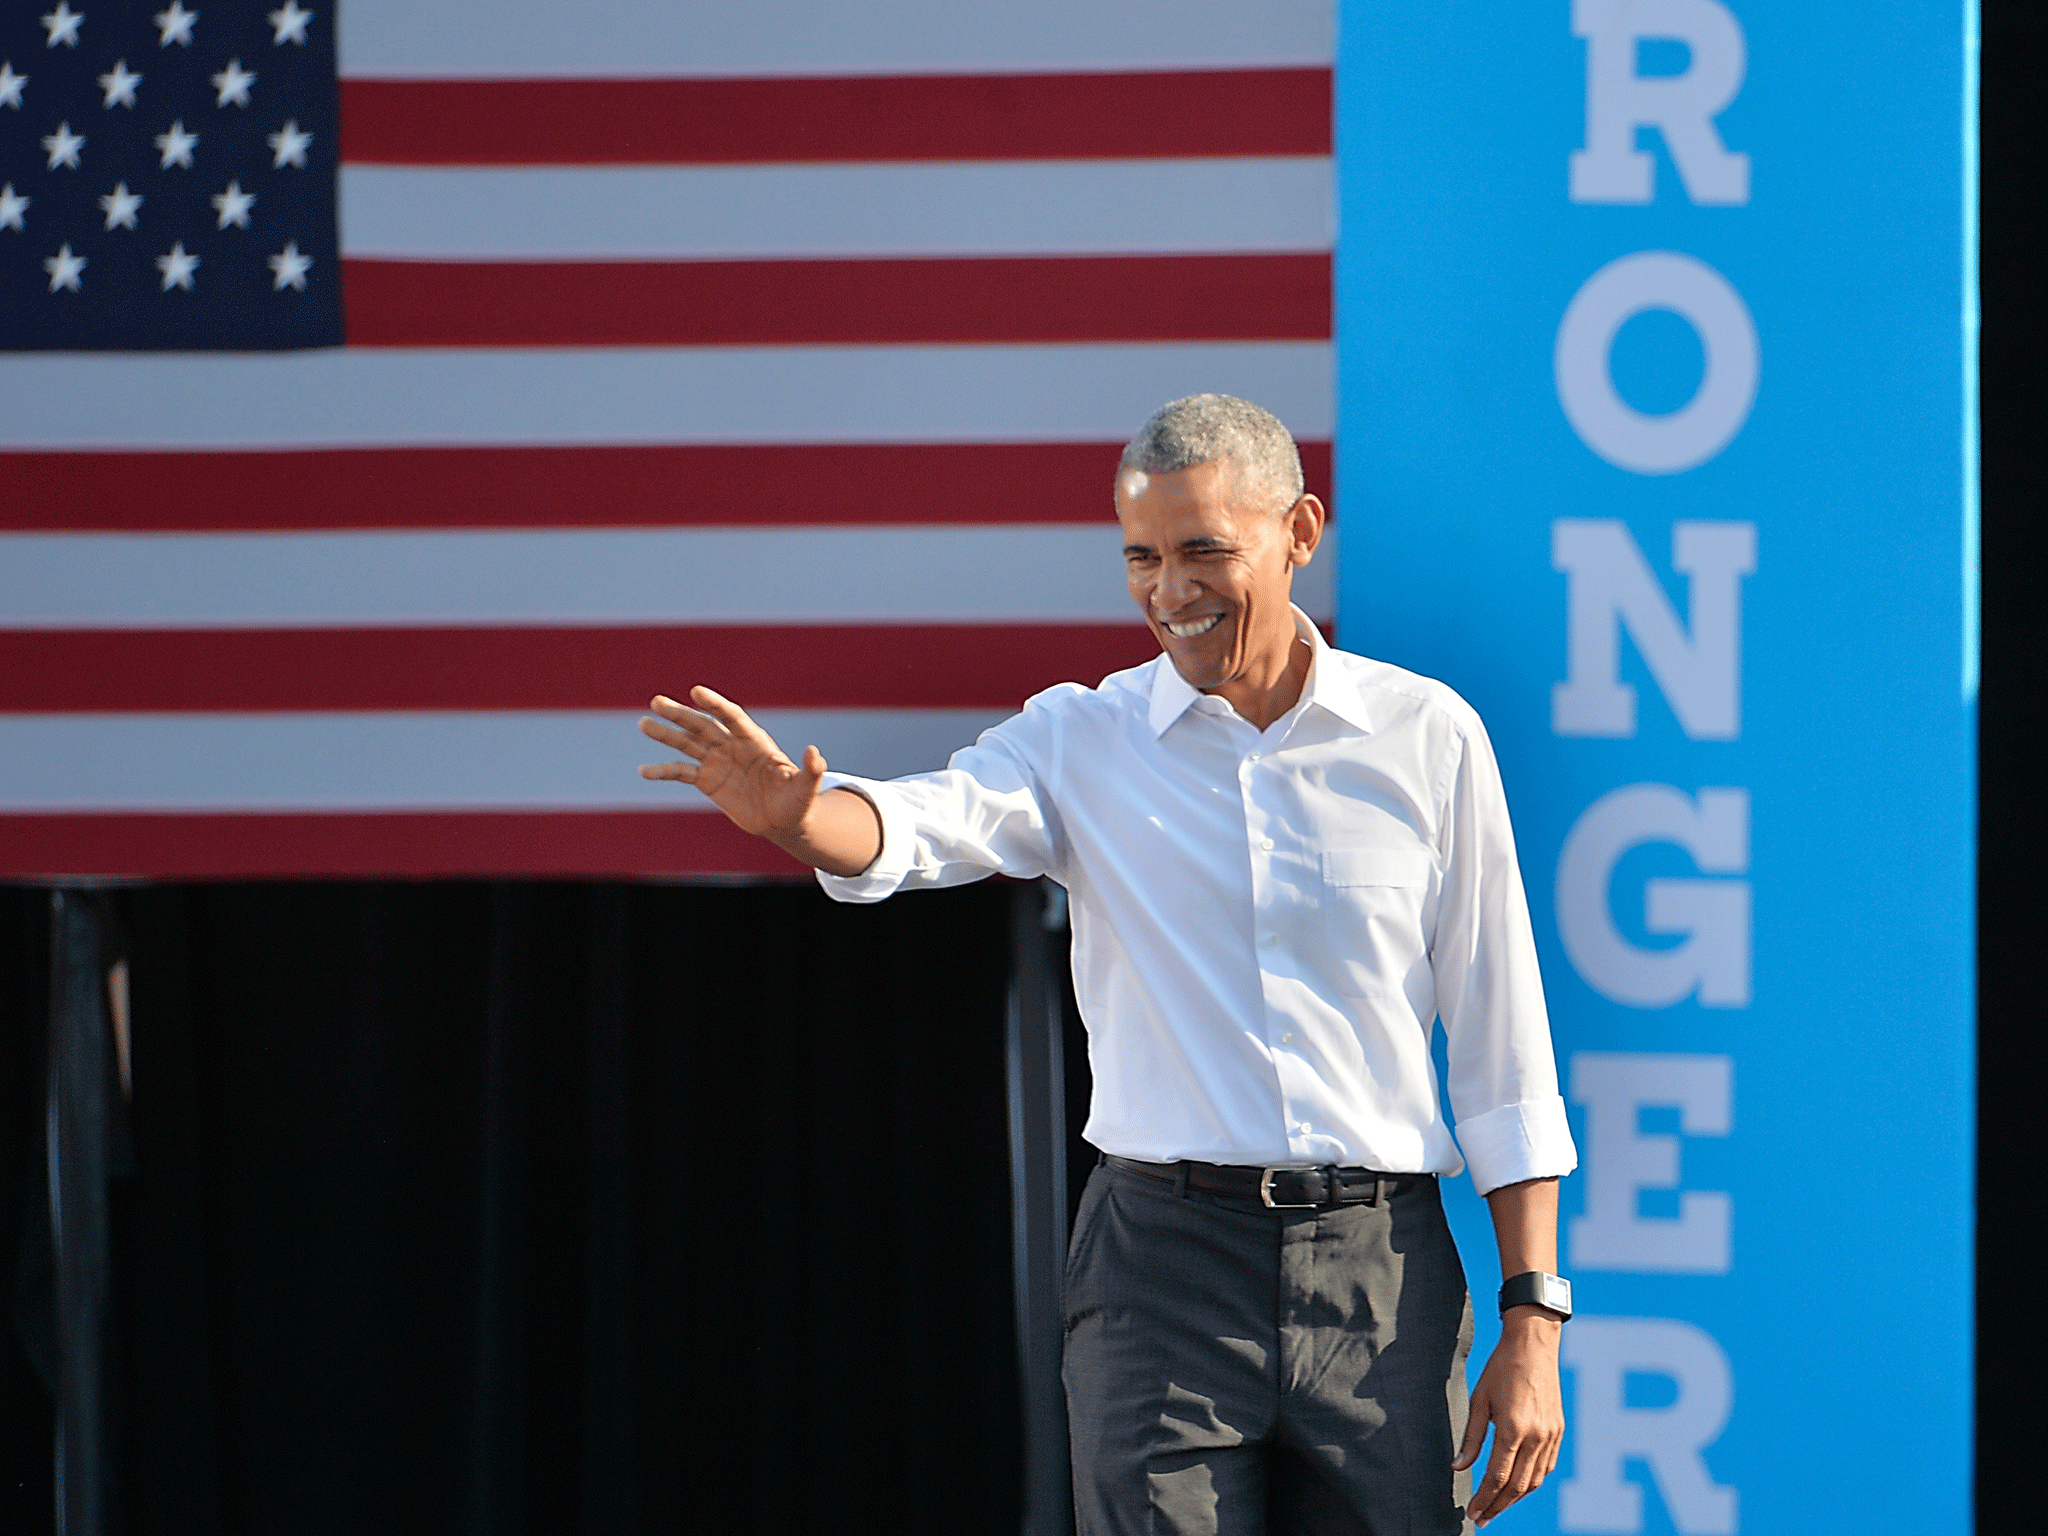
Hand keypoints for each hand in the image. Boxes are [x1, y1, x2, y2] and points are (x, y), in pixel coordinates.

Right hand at [637, 687, 824, 837]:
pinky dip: (663, 771)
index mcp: (755, 742)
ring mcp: (718, 762)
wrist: (783, 821)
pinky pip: (682, 773)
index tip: (696, 692)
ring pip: (687, 744)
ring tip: (644, 724)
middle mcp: (733, 747)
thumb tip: (815, 753)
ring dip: (666, 734)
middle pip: (703, 725)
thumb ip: (811, 770)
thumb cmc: (799, 801)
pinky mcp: (708, 782)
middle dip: (680, 714)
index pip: (732, 717)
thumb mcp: (807, 788)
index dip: (715, 704)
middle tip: (656, 702)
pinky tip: (644, 771)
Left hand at [1455, 1309, 1564, 1526]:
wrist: (1533, 1345)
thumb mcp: (1479, 1400)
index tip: (1472, 1512)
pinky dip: (1531, 1482)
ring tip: (1496, 1506)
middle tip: (1481, 1518)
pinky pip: (1546, 1467)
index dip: (1484, 1499)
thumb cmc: (1501, 1368)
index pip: (1497, 1477)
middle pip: (1517, 1486)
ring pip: (1534, 1481)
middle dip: (1497, 1506)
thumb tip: (1458, 1467)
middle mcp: (1536, 1436)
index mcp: (1513, 1428)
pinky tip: (1518, 1487)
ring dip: (1515, 1499)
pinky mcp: (1558, 1431)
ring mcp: (1551, 1435)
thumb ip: (1471, 1437)